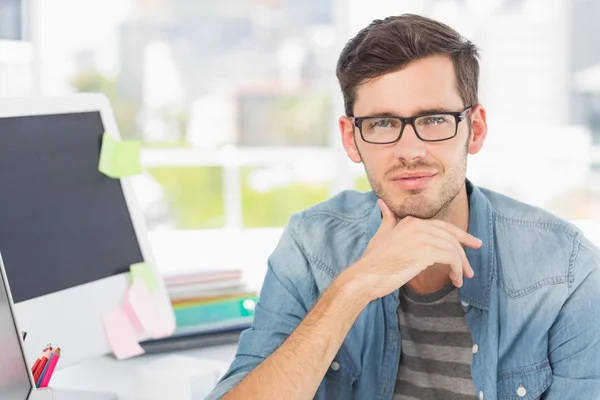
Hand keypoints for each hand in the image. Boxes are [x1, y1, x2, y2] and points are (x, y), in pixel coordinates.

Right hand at [351, 199, 481, 300]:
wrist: (365, 275)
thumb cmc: (373, 260)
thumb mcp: (381, 235)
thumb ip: (387, 219)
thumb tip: (382, 203)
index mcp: (410, 221)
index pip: (443, 227)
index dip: (460, 236)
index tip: (472, 244)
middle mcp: (418, 225)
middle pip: (451, 237)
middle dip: (464, 253)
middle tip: (470, 270)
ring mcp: (422, 238)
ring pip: (453, 249)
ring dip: (461, 266)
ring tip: (461, 279)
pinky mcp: (426, 252)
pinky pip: (451, 258)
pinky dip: (457, 270)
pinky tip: (455, 280)